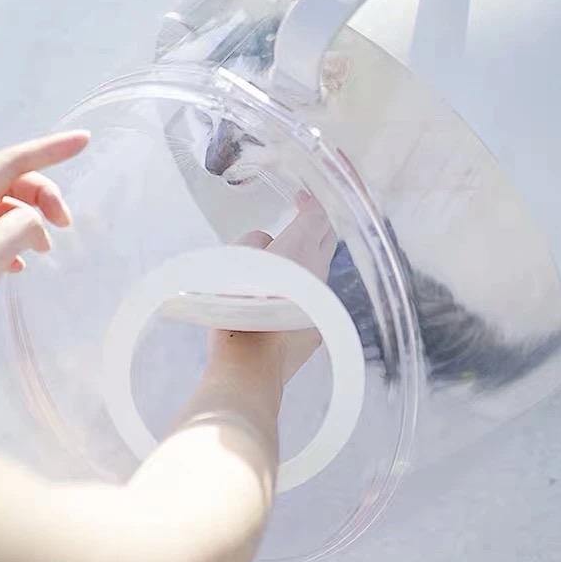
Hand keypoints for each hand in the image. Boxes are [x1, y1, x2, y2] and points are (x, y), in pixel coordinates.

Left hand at [0, 131, 89, 378]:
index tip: (84, 141)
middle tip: (65, 224)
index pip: (12, 161)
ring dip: (33, 222)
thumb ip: (21, 228)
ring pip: (7, 210)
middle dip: (45, 196)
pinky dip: (18, 243)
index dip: (50, 149)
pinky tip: (20, 266)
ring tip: (43, 250)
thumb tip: (38, 221)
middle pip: (13, 184)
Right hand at [208, 193, 336, 384]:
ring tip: (286, 261)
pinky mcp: (319, 324)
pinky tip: (284, 299)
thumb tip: (265, 244)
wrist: (250, 363)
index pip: (316, 215)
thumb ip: (253, 243)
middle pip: (326, 239)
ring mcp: (322, 299)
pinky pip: (314, 297)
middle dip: (316, 226)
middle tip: (303, 218)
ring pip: (320, 270)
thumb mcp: (234, 260)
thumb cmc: (236, 305)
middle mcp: (318, 270)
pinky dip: (302, 290)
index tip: (302, 198)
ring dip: (307, 260)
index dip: (310, 203)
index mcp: (300, 247)